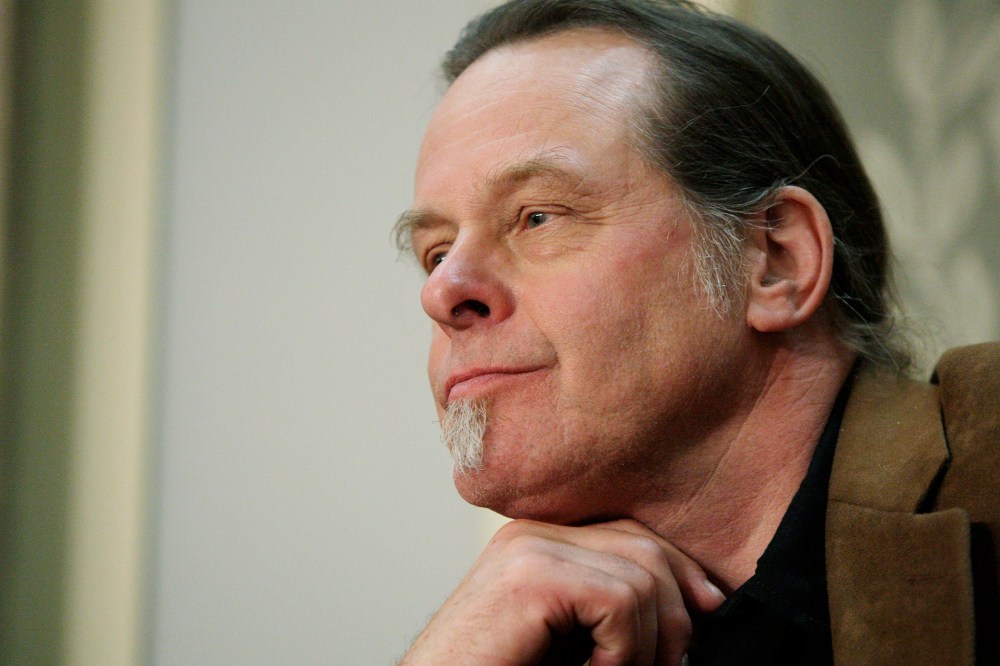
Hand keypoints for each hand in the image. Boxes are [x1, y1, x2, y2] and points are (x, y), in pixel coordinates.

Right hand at [399, 519, 724, 665]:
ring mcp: (529, 549)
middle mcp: (533, 534)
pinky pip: (619, 600)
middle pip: (643, 546)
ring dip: (648, 644)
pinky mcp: (530, 578)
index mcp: (541, 542)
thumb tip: (693, 605)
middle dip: (675, 611)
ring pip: (641, 576)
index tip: (708, 609)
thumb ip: (608, 610)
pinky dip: (625, 651)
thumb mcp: (569, 638)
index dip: (679, 570)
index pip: (631, 533)